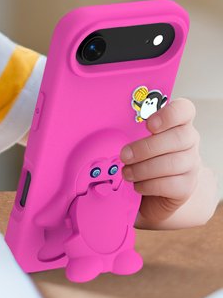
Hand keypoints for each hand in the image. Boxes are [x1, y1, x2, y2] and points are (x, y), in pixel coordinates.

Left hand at [120, 97, 201, 226]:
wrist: (155, 189)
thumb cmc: (141, 156)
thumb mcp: (135, 138)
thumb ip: (129, 129)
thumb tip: (104, 126)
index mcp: (177, 122)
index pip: (185, 109)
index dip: (170, 114)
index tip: (149, 124)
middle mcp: (189, 141)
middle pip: (179, 138)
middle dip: (146, 148)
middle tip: (124, 155)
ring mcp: (192, 164)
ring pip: (173, 163)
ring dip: (144, 169)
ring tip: (126, 172)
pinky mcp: (188, 186)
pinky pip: (171, 184)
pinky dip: (149, 185)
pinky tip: (138, 185)